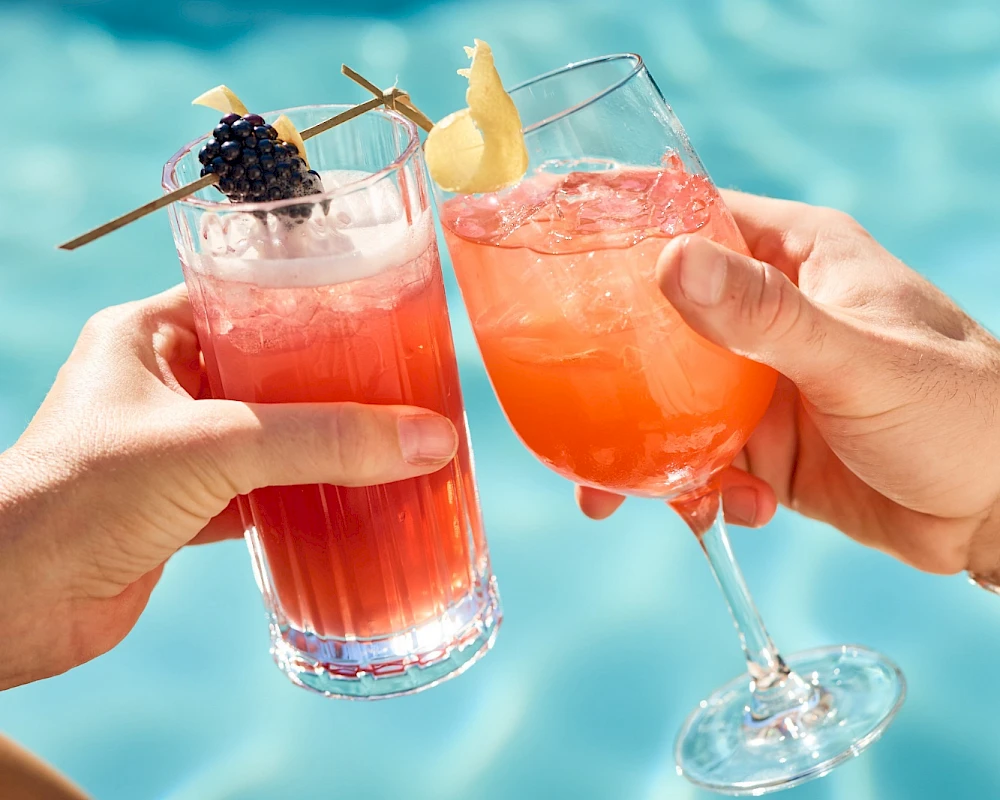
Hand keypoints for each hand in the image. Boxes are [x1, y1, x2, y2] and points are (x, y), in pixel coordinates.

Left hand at [0, 286, 459, 689]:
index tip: (374, 312)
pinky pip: (258, 492)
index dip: (309, 302)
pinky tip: (347, 501)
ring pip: (266, 436)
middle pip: (267, 370)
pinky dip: (301, 499)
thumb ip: (323, 440)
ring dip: (319, 445)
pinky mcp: (182, 508)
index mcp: (148, 337)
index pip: (244, 297)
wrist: (13, 605)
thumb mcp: (215, 446)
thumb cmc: (80, 497)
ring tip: (386, 438)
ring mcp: (171, 450)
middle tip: (394, 380)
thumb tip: (428, 439)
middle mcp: (159, 386)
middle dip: (328, 382)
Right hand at [578, 191, 999, 578]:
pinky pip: (699, 459)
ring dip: (639, 448)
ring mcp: (761, 384)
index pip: (694, 214)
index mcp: (794, 259)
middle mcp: (769, 315)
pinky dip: (695, 490)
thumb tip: (670, 264)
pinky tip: (731, 510)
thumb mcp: (860, 358)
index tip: (552, 235)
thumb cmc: (962, 412)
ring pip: (668, 401)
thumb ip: (768, 318)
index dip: (623, 221)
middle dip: (608, 364)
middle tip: (559, 398)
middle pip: (659, 320)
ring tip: (612, 497)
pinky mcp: (764, 447)